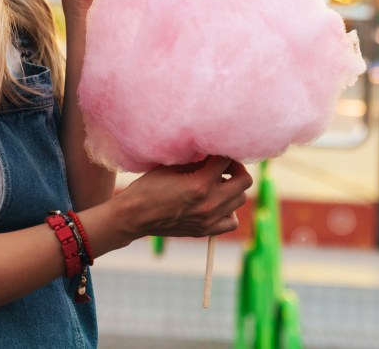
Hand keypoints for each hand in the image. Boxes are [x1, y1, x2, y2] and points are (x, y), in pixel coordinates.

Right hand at [115, 156, 252, 238]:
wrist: (134, 217)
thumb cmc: (148, 187)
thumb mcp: (172, 166)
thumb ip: (197, 161)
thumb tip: (214, 152)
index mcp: (200, 184)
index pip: (227, 160)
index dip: (223, 150)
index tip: (217, 148)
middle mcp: (210, 203)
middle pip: (244, 180)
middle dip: (236, 167)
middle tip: (223, 163)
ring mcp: (210, 219)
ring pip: (240, 199)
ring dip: (233, 187)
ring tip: (218, 182)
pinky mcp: (206, 230)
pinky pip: (232, 220)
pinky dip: (229, 209)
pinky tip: (216, 202)